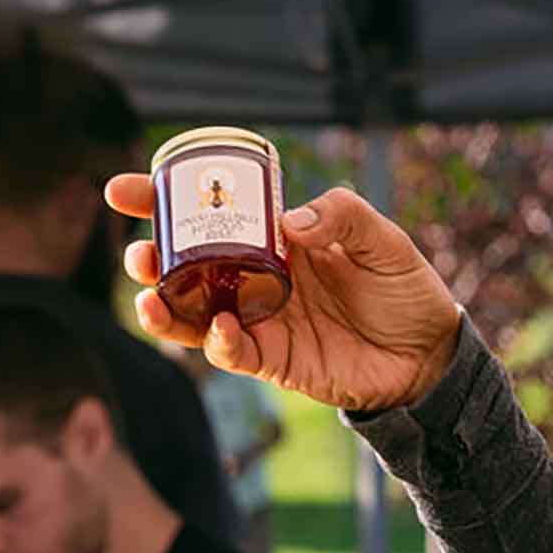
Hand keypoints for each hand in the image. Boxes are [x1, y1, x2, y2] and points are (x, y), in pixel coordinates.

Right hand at [105, 176, 463, 413]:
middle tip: (139, 255)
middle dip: (153, 262)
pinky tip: (221, 330)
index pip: (211, 215)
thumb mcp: (383, 240)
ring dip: (167, 310)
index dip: (161, 203)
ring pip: (197, 317)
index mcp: (275, 239)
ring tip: (148, 299)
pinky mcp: (275, 362)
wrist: (430, 356)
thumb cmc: (406, 291)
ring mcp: (263, 322)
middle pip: (188, 269)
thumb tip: (290, 222)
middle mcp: (259, 279)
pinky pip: (234, 354)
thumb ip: (342, 216)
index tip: (123, 190)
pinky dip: (220, 343)